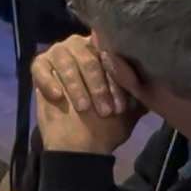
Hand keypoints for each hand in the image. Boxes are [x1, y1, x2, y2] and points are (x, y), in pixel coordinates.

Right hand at [33, 37, 141, 154]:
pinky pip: (41, 67)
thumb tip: (150, 71)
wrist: (82, 145)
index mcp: (104, 49)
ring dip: (76, 86)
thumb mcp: (131, 106)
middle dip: (98, 85)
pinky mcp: (40, 65)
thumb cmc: (108, 122)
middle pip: (88, 56)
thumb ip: (139, 87)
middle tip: (105, 111)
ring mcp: (58, 52)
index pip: (110, 52)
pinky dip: (49, 81)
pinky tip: (59, 97)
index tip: (120, 104)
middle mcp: (81, 44)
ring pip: (66, 61)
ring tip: (83, 108)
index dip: (115, 77)